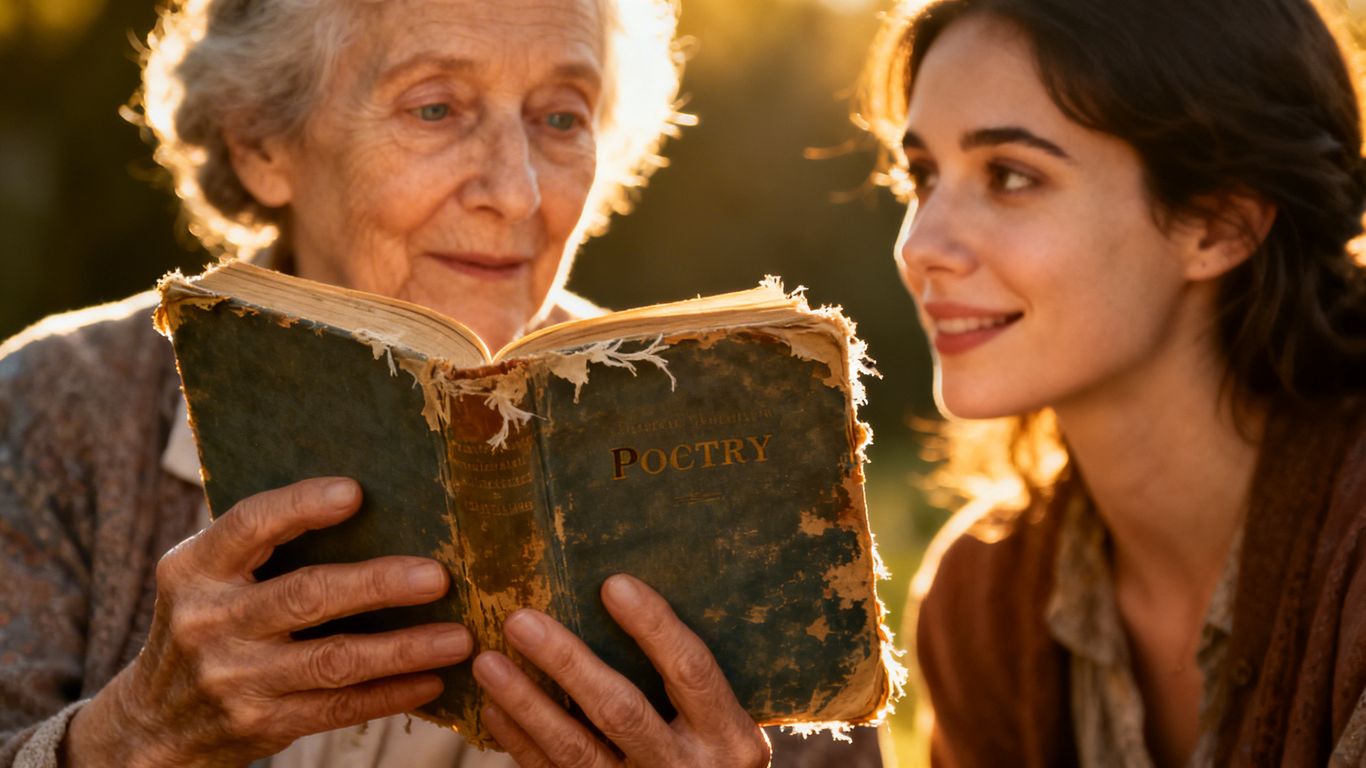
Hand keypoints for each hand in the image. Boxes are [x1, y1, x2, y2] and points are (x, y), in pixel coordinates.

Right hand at [65, 478, 471, 767]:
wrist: (152, 725)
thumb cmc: (204, 623)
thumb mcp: (204, 577)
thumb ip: (260, 544)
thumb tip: (361, 497)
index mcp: (194, 568)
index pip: (249, 525)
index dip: (300, 506)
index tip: (355, 492)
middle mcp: (209, 621)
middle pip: (305, 595)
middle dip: (377, 586)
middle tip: (436, 577)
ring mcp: (235, 678)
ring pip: (334, 660)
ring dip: (403, 649)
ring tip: (458, 638)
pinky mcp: (261, 724)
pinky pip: (338, 707)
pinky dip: (390, 695)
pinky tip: (431, 680)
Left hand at [471, 574, 770, 766]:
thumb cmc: (716, 757)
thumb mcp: (728, 725)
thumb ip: (693, 681)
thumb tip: (624, 594)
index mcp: (728, 735)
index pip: (691, 670)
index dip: (654, 627)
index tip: (613, 584)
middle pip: (621, 710)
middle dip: (567, 663)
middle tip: (520, 620)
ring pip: (576, 750)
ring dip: (527, 704)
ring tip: (488, 662)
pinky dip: (521, 743)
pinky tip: (494, 708)